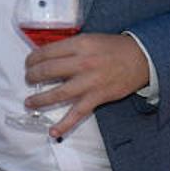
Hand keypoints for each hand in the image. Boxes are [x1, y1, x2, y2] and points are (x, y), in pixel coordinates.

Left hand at [26, 32, 149, 139]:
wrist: (141, 58)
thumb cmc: (114, 48)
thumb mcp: (90, 38)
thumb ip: (70, 46)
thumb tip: (47, 54)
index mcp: (79, 44)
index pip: (47, 52)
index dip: (33, 59)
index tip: (29, 63)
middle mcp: (82, 63)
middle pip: (48, 71)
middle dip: (32, 76)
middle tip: (28, 79)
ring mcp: (89, 82)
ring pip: (57, 93)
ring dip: (40, 99)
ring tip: (29, 102)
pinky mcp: (97, 97)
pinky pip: (77, 113)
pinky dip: (64, 125)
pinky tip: (53, 132)